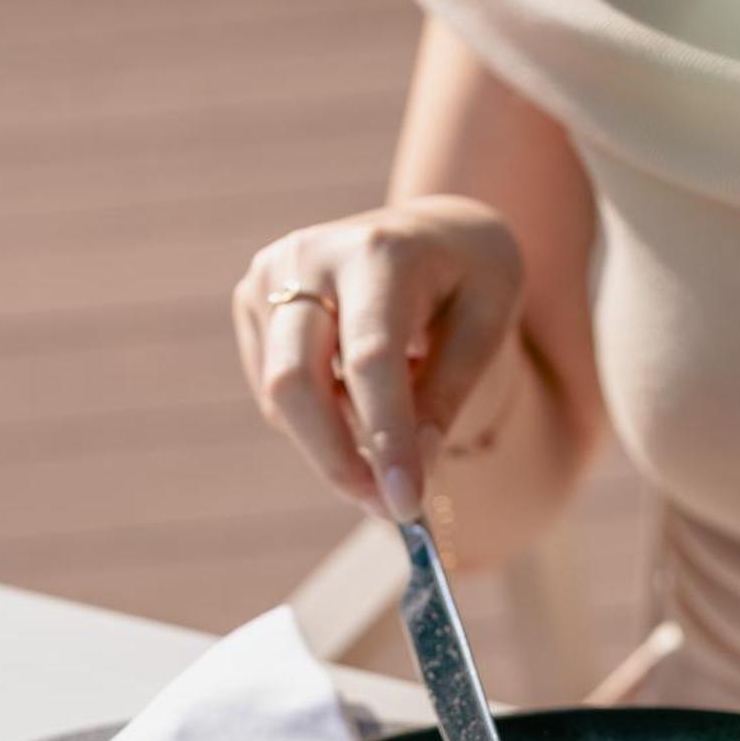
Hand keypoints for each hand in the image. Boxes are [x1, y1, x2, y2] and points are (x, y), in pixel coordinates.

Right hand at [232, 196, 523, 517]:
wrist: (434, 231)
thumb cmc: (470, 278)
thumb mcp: (487, 325)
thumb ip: (446, 395)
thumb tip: (413, 470)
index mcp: (380, 250)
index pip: (371, 360)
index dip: (385, 438)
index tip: (405, 505)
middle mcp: (310, 255)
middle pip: (296, 381)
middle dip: (338, 460)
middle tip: (389, 510)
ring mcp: (269, 276)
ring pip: (282, 397)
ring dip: (334, 444)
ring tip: (394, 435)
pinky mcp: (252, 301)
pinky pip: (276, 393)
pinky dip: (319, 418)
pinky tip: (359, 395)